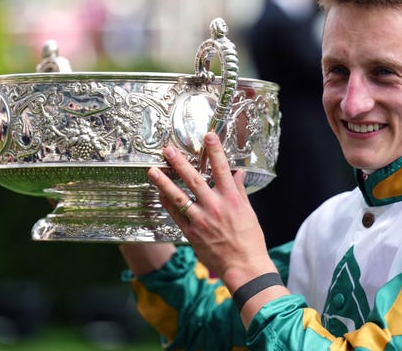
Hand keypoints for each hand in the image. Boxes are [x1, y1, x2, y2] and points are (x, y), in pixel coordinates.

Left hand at [147, 132, 275, 289]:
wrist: (244, 266)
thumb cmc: (249, 239)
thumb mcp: (248, 211)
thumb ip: (239, 191)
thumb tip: (237, 174)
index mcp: (232, 199)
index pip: (222, 169)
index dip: (215, 151)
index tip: (208, 136)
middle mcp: (215, 206)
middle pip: (194, 179)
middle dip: (179, 163)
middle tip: (167, 149)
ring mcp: (201, 220)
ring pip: (179, 196)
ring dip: (164, 182)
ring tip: (152, 170)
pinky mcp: (191, 232)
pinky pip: (175, 214)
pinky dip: (166, 202)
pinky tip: (159, 192)